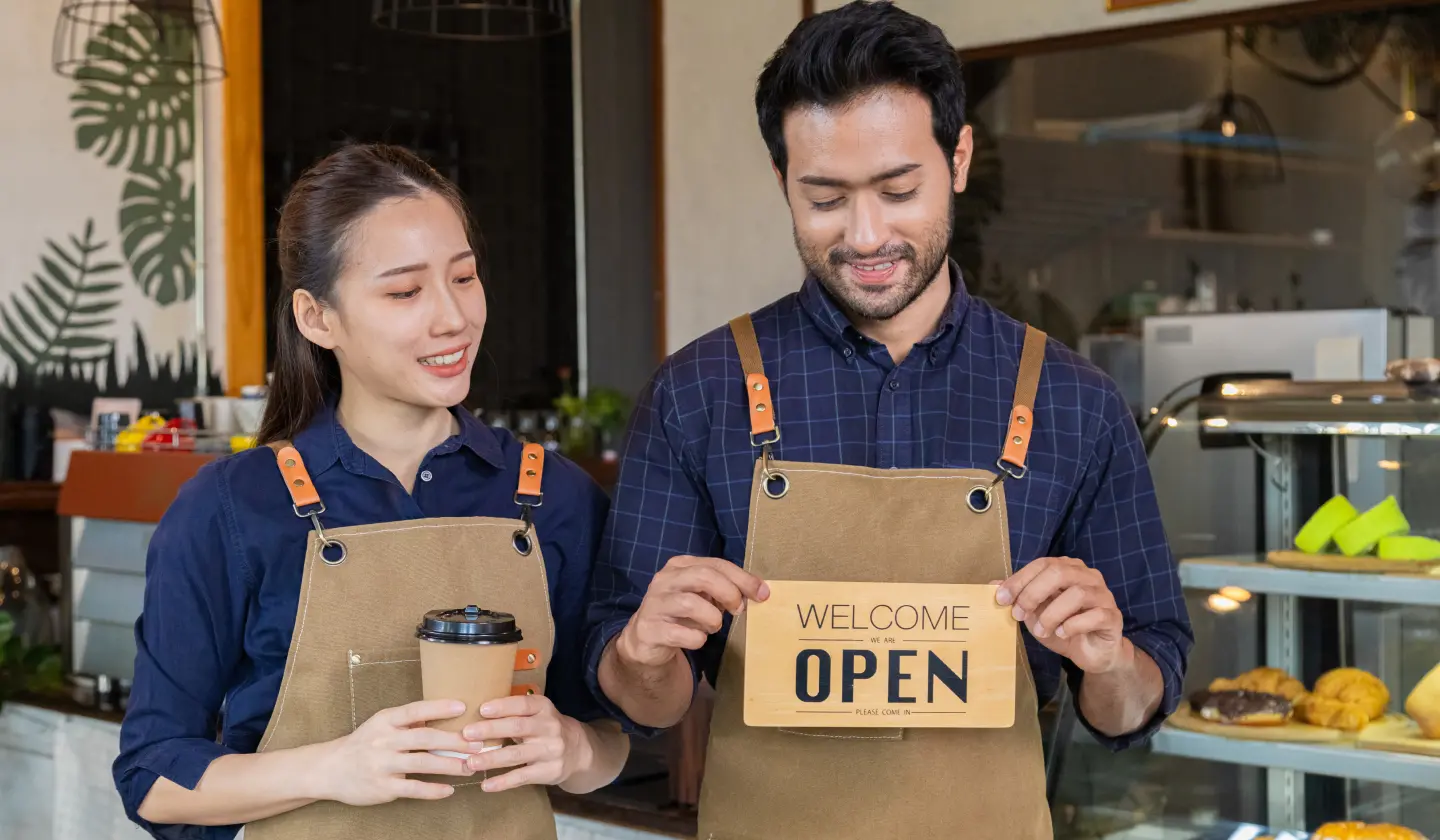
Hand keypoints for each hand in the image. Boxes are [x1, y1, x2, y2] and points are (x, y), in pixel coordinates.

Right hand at [314, 699, 476, 805]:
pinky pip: (413, 789)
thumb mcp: (382, 724)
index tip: (462, 706)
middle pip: (425, 738)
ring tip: (470, 766)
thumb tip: (446, 715)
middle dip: (454, 741)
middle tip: (479, 743)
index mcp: (386, 721)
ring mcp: (382, 765)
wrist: (329, 769)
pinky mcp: (383, 787)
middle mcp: (384, 741)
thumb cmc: (364, 743)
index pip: (415, 710)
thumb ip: (409, 721)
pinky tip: (449, 790)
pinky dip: (433, 790)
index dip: (439, 707)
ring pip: (423, 764)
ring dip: (450, 765)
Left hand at [461, 694, 585, 791]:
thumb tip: (475, 712)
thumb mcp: (538, 713)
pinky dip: (503, 782)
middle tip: (466, 734)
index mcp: (544, 708)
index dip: (503, 706)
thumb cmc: (546, 728)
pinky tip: (486, 785)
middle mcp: (549, 727)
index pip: (523, 705)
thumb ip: (514, 712)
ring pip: (517, 755)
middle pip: (518, 728)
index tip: (482, 709)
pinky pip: (522, 777)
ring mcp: (550, 750)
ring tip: (470, 762)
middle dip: (491, 730)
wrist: (579, 751)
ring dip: (492, 759)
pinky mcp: (548, 771)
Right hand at [615, 555, 768, 668]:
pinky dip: (697, 639)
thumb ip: (725, 589)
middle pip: (703, 576)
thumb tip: (758, 592)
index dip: (743, 578)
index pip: (716, 564)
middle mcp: (664, 580)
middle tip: (738, 610)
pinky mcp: (649, 629)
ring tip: (712, 626)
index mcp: (679, 566)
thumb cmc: (682, 614)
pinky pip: (682, 634)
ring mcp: (654, 604)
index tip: (762, 593)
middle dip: (729, 593)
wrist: (646, 639)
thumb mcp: (703, 596)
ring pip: (691, 603)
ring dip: (712, 619)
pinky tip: (696, 639)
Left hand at [994, 556, 1125, 673]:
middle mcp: (1089, 576)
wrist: (1091, 653)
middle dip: (1033, 593)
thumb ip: (1019, 596)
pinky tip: (1061, 633)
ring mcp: (1104, 595)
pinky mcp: (1113, 617)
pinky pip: (1095, 615)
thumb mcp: (1035, 612)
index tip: (1002, 598)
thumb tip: (993, 584)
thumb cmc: (1062, 627)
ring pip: (1078, 594)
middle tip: (1018, 614)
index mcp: (1069, 568)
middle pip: (1059, 572)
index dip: (1020, 579)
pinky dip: (1073, 625)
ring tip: (1040, 631)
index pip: (1042, 564)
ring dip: (1052, 614)